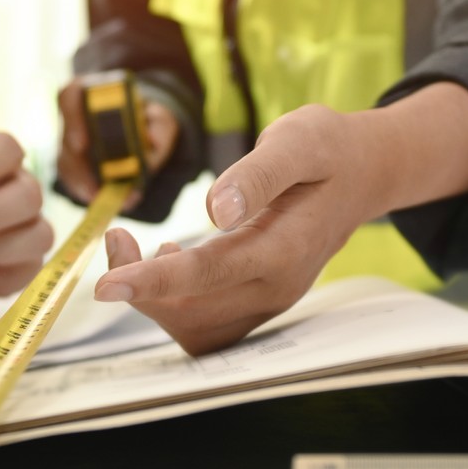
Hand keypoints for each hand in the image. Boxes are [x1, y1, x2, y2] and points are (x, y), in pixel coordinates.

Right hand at [55, 78, 179, 207]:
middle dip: (80, 167)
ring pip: (66, 163)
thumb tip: (152, 143)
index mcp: (89, 91)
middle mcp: (73, 115)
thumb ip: (159, 125)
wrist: (141, 125)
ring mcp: (68, 140)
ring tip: (106, 201)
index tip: (81, 144)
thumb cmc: (145, 116)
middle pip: (66, 139)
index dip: (73, 121)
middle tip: (96, 190)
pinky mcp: (70, 162)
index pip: (69, 97)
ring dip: (85, 185)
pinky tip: (102, 201)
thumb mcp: (160, 115)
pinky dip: (86, 192)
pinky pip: (72, 178)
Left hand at [91, 105, 380, 354]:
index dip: (152, 281)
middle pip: (192, 313)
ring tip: (140, 248)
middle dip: (141, 285)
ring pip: (195, 328)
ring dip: (154, 297)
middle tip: (118, 237)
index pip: (208, 274)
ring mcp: (271, 302)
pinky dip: (174, 303)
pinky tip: (172, 262)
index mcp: (285, 249)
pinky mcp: (260, 304)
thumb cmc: (328, 151)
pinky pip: (206, 325)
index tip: (104, 286)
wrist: (363, 175)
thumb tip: (216, 210)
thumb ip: (258, 174)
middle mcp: (278, 288)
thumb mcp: (298, 140)